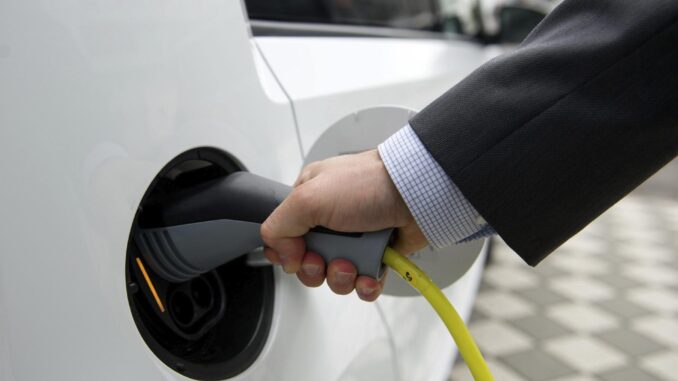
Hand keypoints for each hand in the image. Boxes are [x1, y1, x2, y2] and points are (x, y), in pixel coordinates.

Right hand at [260, 149, 426, 300]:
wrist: (415, 193)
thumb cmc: (367, 185)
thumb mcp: (309, 197)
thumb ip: (280, 225)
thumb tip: (282, 256)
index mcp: (309, 200)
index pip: (283, 235)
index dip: (287, 252)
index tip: (297, 254)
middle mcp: (329, 220)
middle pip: (307, 262)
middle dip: (316, 268)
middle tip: (326, 258)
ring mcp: (354, 238)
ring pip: (334, 276)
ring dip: (341, 278)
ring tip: (353, 265)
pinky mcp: (377, 255)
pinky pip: (362, 283)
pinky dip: (365, 285)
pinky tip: (369, 276)